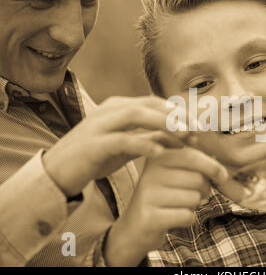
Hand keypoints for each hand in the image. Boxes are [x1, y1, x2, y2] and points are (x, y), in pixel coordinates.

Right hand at [42, 95, 194, 196]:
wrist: (58, 172)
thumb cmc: (96, 157)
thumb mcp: (127, 145)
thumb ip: (150, 138)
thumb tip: (180, 138)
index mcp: (119, 107)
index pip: (155, 102)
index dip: (179, 113)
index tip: (199, 127)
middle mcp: (110, 110)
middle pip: (149, 105)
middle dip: (177, 116)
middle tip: (199, 131)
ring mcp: (100, 125)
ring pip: (136, 116)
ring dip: (164, 124)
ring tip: (185, 136)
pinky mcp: (93, 144)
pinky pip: (121, 140)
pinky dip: (142, 144)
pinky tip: (160, 153)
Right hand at [103, 147, 227, 265]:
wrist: (134, 228)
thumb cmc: (165, 198)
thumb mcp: (177, 175)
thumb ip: (199, 167)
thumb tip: (226, 174)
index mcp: (157, 156)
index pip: (192, 156)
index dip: (212, 166)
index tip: (222, 176)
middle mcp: (150, 172)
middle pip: (197, 178)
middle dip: (204, 190)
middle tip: (190, 194)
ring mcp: (148, 194)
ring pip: (194, 198)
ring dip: (193, 206)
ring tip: (176, 206)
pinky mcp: (150, 216)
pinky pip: (187, 216)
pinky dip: (187, 219)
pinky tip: (172, 218)